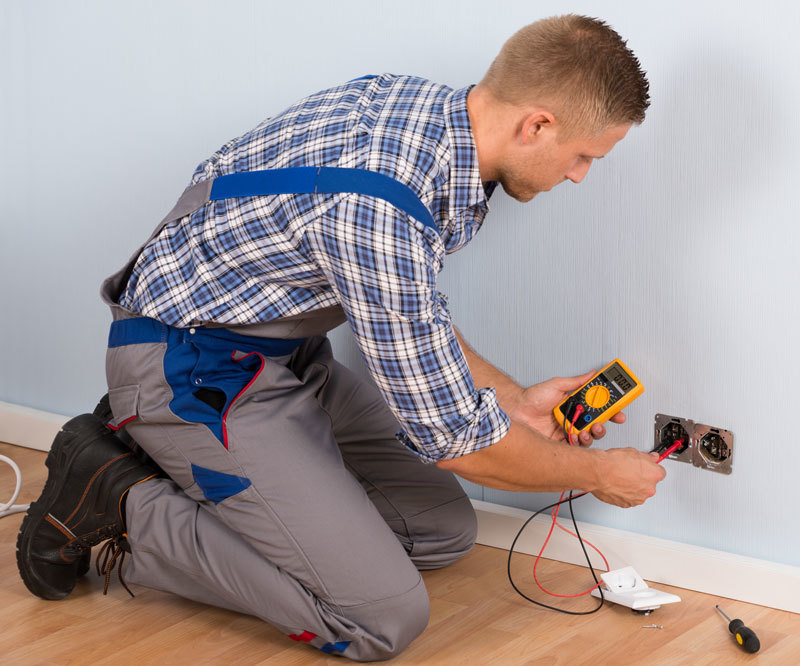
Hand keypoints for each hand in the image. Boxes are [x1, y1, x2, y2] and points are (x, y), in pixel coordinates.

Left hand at [511, 371, 625, 445]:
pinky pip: (575, 446)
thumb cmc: (533, 398)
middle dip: (605, 424)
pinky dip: (578, 442)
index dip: (611, 410)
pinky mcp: (560, 442)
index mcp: (575, 405)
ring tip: (586, 429)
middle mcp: (574, 418)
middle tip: (604, 421)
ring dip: (592, 434)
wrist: (517, 410)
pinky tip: (575, 436)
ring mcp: (568, 430)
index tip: (619, 411)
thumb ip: (576, 381)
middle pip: (597, 423)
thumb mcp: (557, 385)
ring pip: (589, 436)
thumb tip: (591, 373)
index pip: (599, 408)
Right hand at [591, 448, 665, 507]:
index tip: (647, 466)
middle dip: (642, 478)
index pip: (660, 472)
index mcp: (654, 475)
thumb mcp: (633, 452)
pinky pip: (629, 498)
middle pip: (650, 484)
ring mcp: (638, 498)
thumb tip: (652, 458)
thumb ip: (647, 457)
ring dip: (633, 487)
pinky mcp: (626, 504)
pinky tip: (617, 484)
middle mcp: (649, 489)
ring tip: (621, 477)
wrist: (598, 472)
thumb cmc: (613, 462)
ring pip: (639, 492)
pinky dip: (624, 493)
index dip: (651, 468)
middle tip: (630, 470)